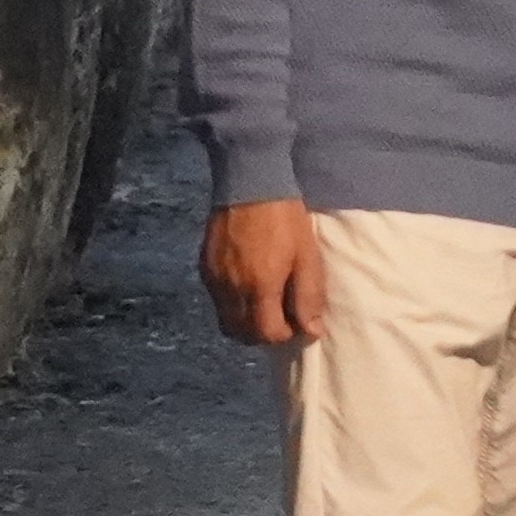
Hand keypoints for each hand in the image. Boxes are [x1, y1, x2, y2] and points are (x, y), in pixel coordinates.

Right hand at [204, 195, 333, 347]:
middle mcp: (232, 288)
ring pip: (225, 321)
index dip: (283, 335)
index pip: (266, 334)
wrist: (249, 180)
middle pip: (242, 334)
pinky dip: (232, 305)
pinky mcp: (204, 266)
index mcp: (260, 286)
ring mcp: (214, 278)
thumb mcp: (307, 255)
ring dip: (245, 323)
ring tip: (263, 305)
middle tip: (280, 318)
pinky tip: (246, 287)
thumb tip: (311, 331)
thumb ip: (308, 296)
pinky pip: (216, 300)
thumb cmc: (285, 217)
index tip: (295, 323)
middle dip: (263, 334)